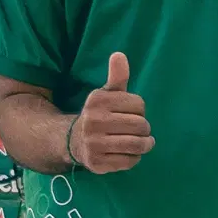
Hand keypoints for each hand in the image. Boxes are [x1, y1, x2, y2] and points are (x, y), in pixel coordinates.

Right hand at [71, 53, 151, 173]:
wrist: (73, 141)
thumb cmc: (99, 114)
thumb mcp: (106, 94)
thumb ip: (117, 76)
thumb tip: (119, 55)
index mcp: (97, 101)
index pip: (139, 105)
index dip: (140, 110)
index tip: (132, 113)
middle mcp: (93, 121)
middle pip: (140, 125)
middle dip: (144, 129)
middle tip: (138, 130)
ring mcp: (94, 144)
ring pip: (137, 145)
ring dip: (144, 145)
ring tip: (142, 142)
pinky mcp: (97, 163)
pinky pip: (129, 161)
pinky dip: (134, 158)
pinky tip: (128, 153)